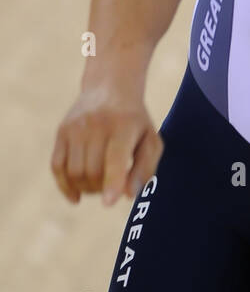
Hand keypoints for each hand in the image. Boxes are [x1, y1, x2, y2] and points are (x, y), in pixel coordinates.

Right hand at [51, 85, 162, 204]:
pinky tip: (76, 196)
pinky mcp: (61, 131)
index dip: (112, 182)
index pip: (115, 158)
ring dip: (86, 188)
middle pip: (93, 171)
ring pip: (74, 172)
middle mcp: (96, 124)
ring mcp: (76, 127)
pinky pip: (57, 166)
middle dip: (102, 189)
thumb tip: (129, 196)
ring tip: (99, 184)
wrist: (110, 88)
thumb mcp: (150, 141)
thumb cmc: (135, 122)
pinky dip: (65, 186)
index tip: (109, 203)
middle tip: (111, 187)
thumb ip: (144, 169)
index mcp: (124, 126)